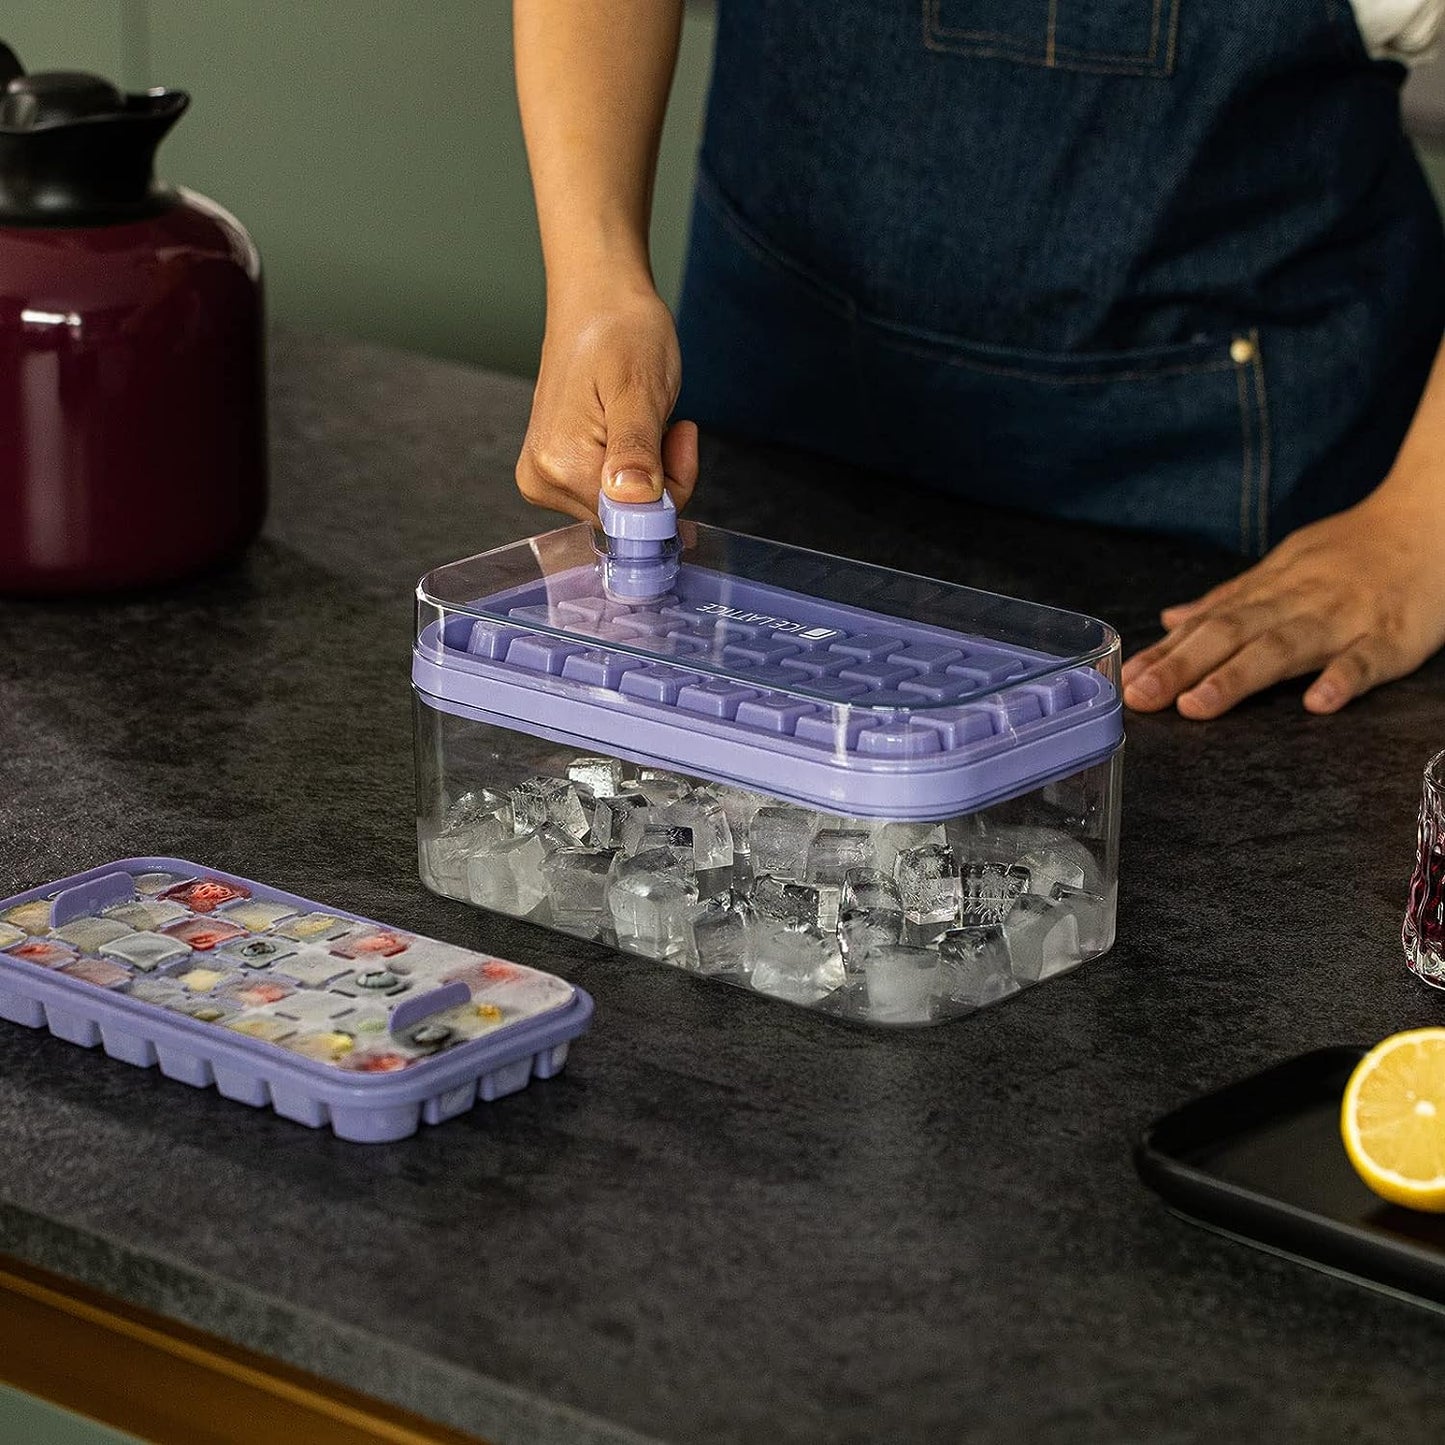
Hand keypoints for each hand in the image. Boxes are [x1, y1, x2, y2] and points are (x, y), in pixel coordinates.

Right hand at [515, 287, 698, 523]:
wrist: (597, 301)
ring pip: (623, 505)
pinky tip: (633, 427)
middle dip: (662, 478)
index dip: (669, 489)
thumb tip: (633, 501)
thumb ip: (636, 449)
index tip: (680, 437)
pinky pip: (612, 491)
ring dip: (652, 470)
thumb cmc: (619, 332)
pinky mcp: (557, 471)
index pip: (631, 520)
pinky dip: (637, 466)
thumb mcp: (639, 388)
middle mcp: (544, 479)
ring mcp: (546, 477)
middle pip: (626, 516)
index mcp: (559, 464)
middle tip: (669, 424)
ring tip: (647, 417)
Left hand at [1121, 492, 1444, 717]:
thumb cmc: (1353, 551)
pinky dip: (1341, 678)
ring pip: (1285, 647)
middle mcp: (1298, 602)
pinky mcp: (1394, 636)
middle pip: (1231, 634)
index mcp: (1270, 590)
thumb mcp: (1284, 567)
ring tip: (1197, 705)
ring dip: (1238, 677)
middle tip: (1140, 697)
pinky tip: (1316, 703)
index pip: (1206, 623)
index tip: (1124, 679)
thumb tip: (1171, 618)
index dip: (1164, 652)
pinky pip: (1367, 659)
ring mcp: (1345, 618)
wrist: (1432, 515)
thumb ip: (1230, 599)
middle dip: (1181, 666)